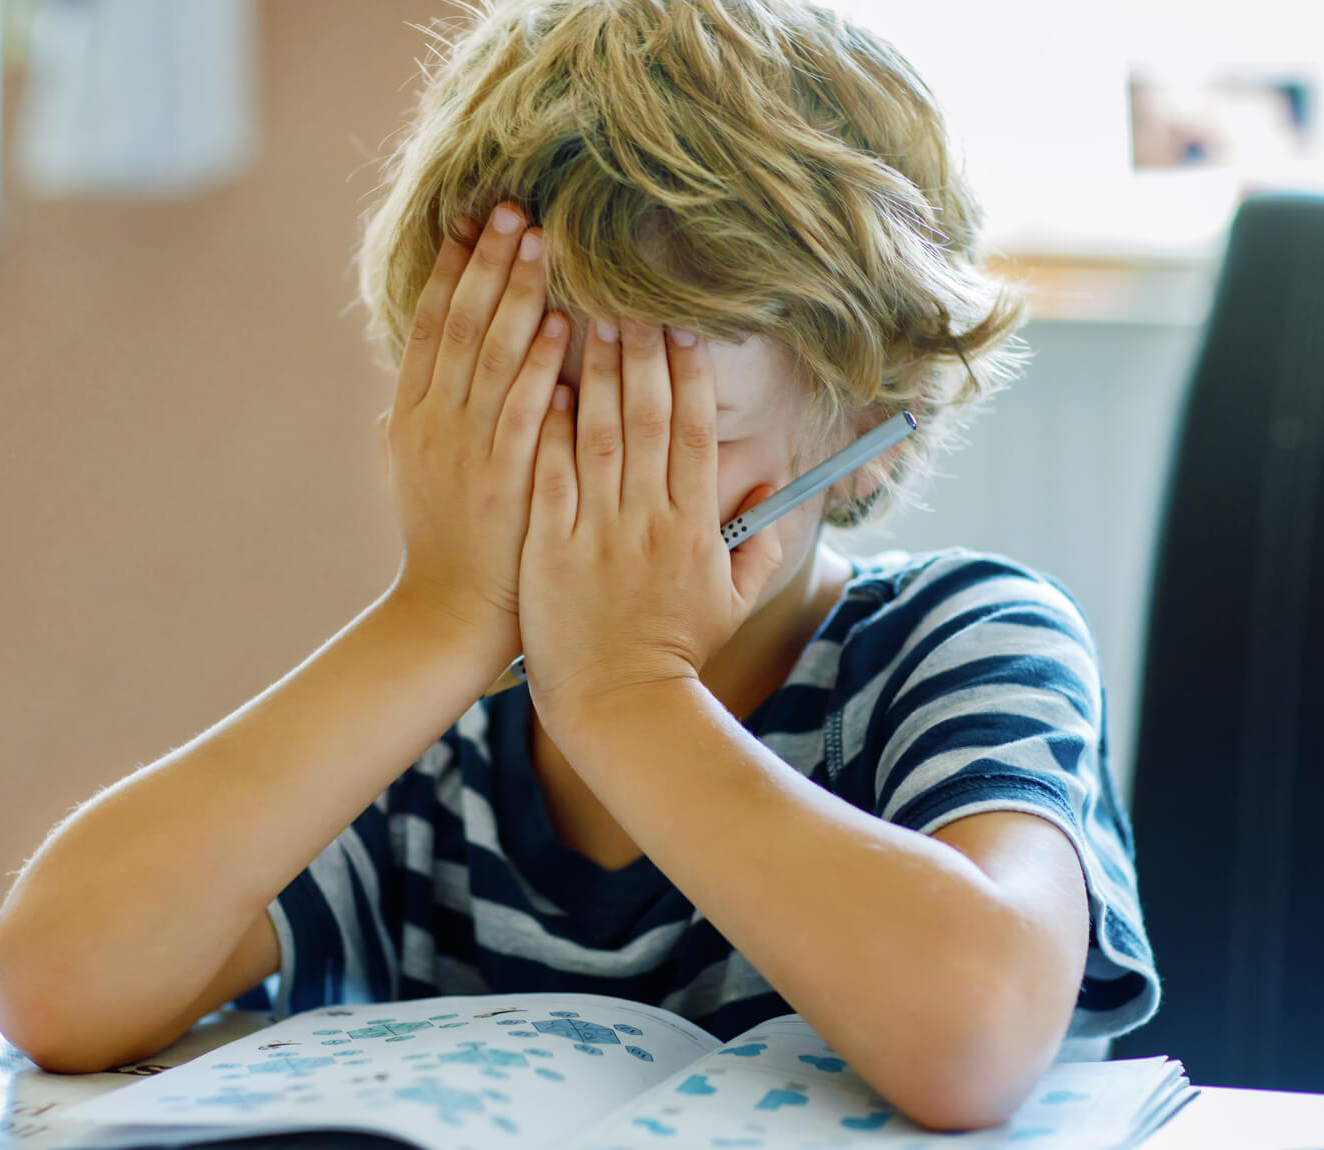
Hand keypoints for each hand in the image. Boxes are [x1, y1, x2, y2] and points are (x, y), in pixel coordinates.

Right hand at [379, 203, 569, 667]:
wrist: (450, 616)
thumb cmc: (442, 546)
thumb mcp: (408, 477)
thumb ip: (404, 429)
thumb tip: (395, 395)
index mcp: (410, 417)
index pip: (428, 325)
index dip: (451, 270)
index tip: (472, 223)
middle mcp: (433, 424)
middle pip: (459, 325)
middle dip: (488, 263)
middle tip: (514, 209)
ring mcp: (466, 450)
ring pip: (491, 355)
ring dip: (518, 294)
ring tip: (541, 243)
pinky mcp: (504, 478)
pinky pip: (525, 409)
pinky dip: (541, 363)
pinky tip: (560, 323)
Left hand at [517, 316, 782, 727]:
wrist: (619, 703)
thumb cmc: (676, 652)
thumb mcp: (732, 601)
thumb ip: (761, 545)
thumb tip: (778, 491)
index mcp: (694, 527)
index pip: (694, 433)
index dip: (690, 377)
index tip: (684, 329)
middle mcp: (649, 521)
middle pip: (646, 420)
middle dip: (640, 355)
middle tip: (629, 301)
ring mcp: (598, 533)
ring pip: (598, 437)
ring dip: (594, 375)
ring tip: (586, 320)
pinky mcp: (553, 550)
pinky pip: (551, 478)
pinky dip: (549, 431)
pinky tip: (545, 386)